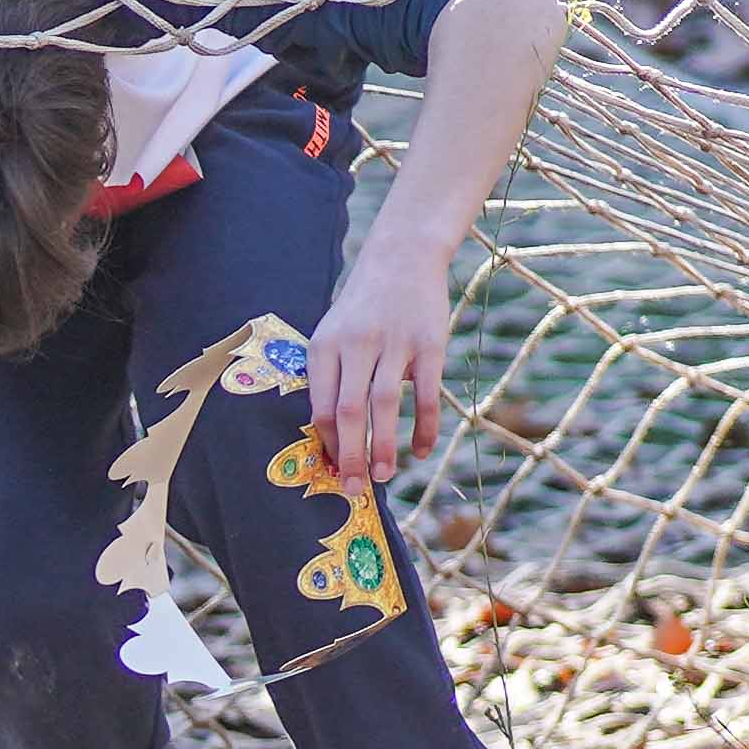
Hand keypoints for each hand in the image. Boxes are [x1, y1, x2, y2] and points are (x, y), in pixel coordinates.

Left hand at [305, 237, 453, 491]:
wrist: (401, 258)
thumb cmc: (363, 307)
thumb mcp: (333, 335)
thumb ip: (331, 378)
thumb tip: (332, 438)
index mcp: (324, 347)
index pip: (320, 407)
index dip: (328, 445)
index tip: (335, 472)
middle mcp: (354, 346)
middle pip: (347, 412)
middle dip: (350, 457)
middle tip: (355, 490)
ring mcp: (393, 344)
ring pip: (383, 407)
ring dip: (383, 447)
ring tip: (384, 477)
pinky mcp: (429, 344)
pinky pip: (425, 394)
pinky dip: (424, 427)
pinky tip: (422, 450)